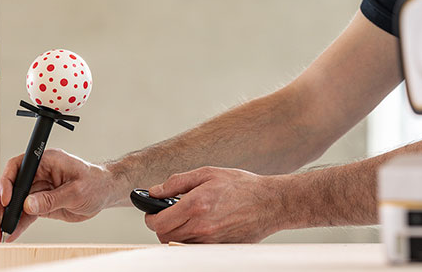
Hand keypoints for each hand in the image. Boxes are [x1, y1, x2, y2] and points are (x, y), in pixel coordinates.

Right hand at [0, 148, 117, 241]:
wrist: (105, 193)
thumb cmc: (96, 183)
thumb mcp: (76, 191)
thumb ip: (52, 199)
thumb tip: (29, 205)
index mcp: (47, 161)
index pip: (19, 166)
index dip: (8, 181)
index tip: (7, 199)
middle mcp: (40, 173)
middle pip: (14, 186)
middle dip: (5, 203)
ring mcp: (40, 188)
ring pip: (19, 202)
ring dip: (11, 216)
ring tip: (3, 231)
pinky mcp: (42, 202)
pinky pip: (27, 213)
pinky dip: (20, 223)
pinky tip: (13, 233)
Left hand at [145, 166, 283, 242]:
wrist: (270, 203)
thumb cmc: (242, 186)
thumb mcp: (207, 173)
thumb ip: (177, 182)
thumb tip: (155, 191)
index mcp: (195, 205)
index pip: (157, 222)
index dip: (150, 217)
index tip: (153, 212)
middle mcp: (201, 227)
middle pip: (164, 237)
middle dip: (161, 226)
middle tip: (169, 214)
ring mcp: (210, 241)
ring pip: (178, 244)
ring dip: (176, 233)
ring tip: (188, 218)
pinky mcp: (218, 248)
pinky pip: (195, 248)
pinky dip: (192, 239)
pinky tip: (201, 226)